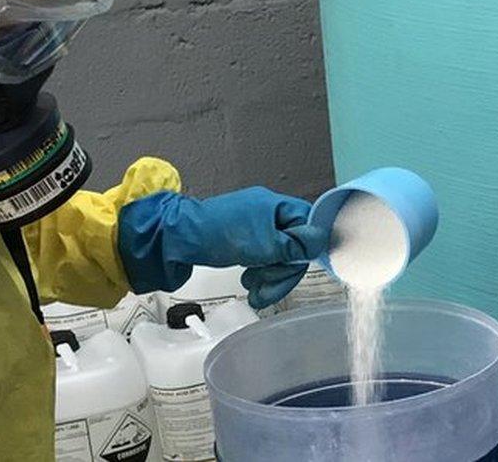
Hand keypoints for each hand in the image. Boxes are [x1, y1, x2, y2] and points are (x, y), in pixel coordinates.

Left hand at [119, 187, 329, 308]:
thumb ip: (294, 245)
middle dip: (283, 271)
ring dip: (270, 277)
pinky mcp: (240, 241)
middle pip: (293, 245)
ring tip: (255, 291)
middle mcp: (265, 213)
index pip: (307, 225)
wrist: (175, 239)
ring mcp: (252, 227)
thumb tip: (322, 239)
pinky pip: (261, 259)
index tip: (300, 268)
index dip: (307, 249)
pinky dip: (258, 274)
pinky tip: (249, 285)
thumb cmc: (216, 235)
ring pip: (277, 256)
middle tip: (269, 288)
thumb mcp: (262, 244)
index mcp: (274, 205)